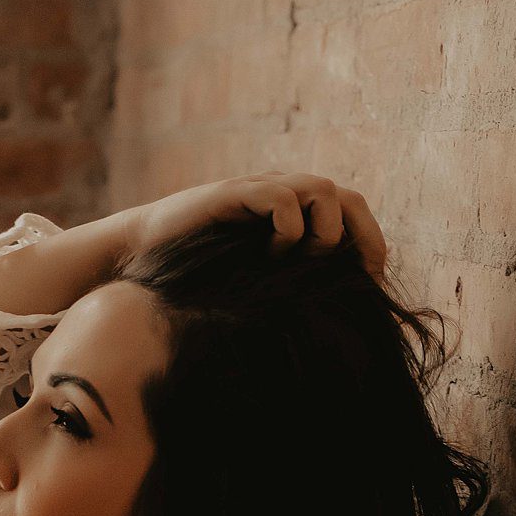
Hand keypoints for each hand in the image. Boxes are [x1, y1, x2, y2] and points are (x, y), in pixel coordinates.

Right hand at [131, 173, 388, 282]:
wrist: (141, 250)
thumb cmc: (196, 276)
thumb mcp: (253, 285)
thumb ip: (286, 290)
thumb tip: (326, 325)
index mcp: (295, 216)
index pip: (352, 216)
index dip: (370, 245)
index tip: (373, 284)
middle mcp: (284, 196)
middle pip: (348, 198)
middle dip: (362, 236)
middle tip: (361, 273)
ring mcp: (261, 191)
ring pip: (322, 190)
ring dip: (325, 231)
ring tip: (307, 260)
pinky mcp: (237, 194)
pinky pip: (282, 199)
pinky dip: (288, 228)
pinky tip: (272, 254)